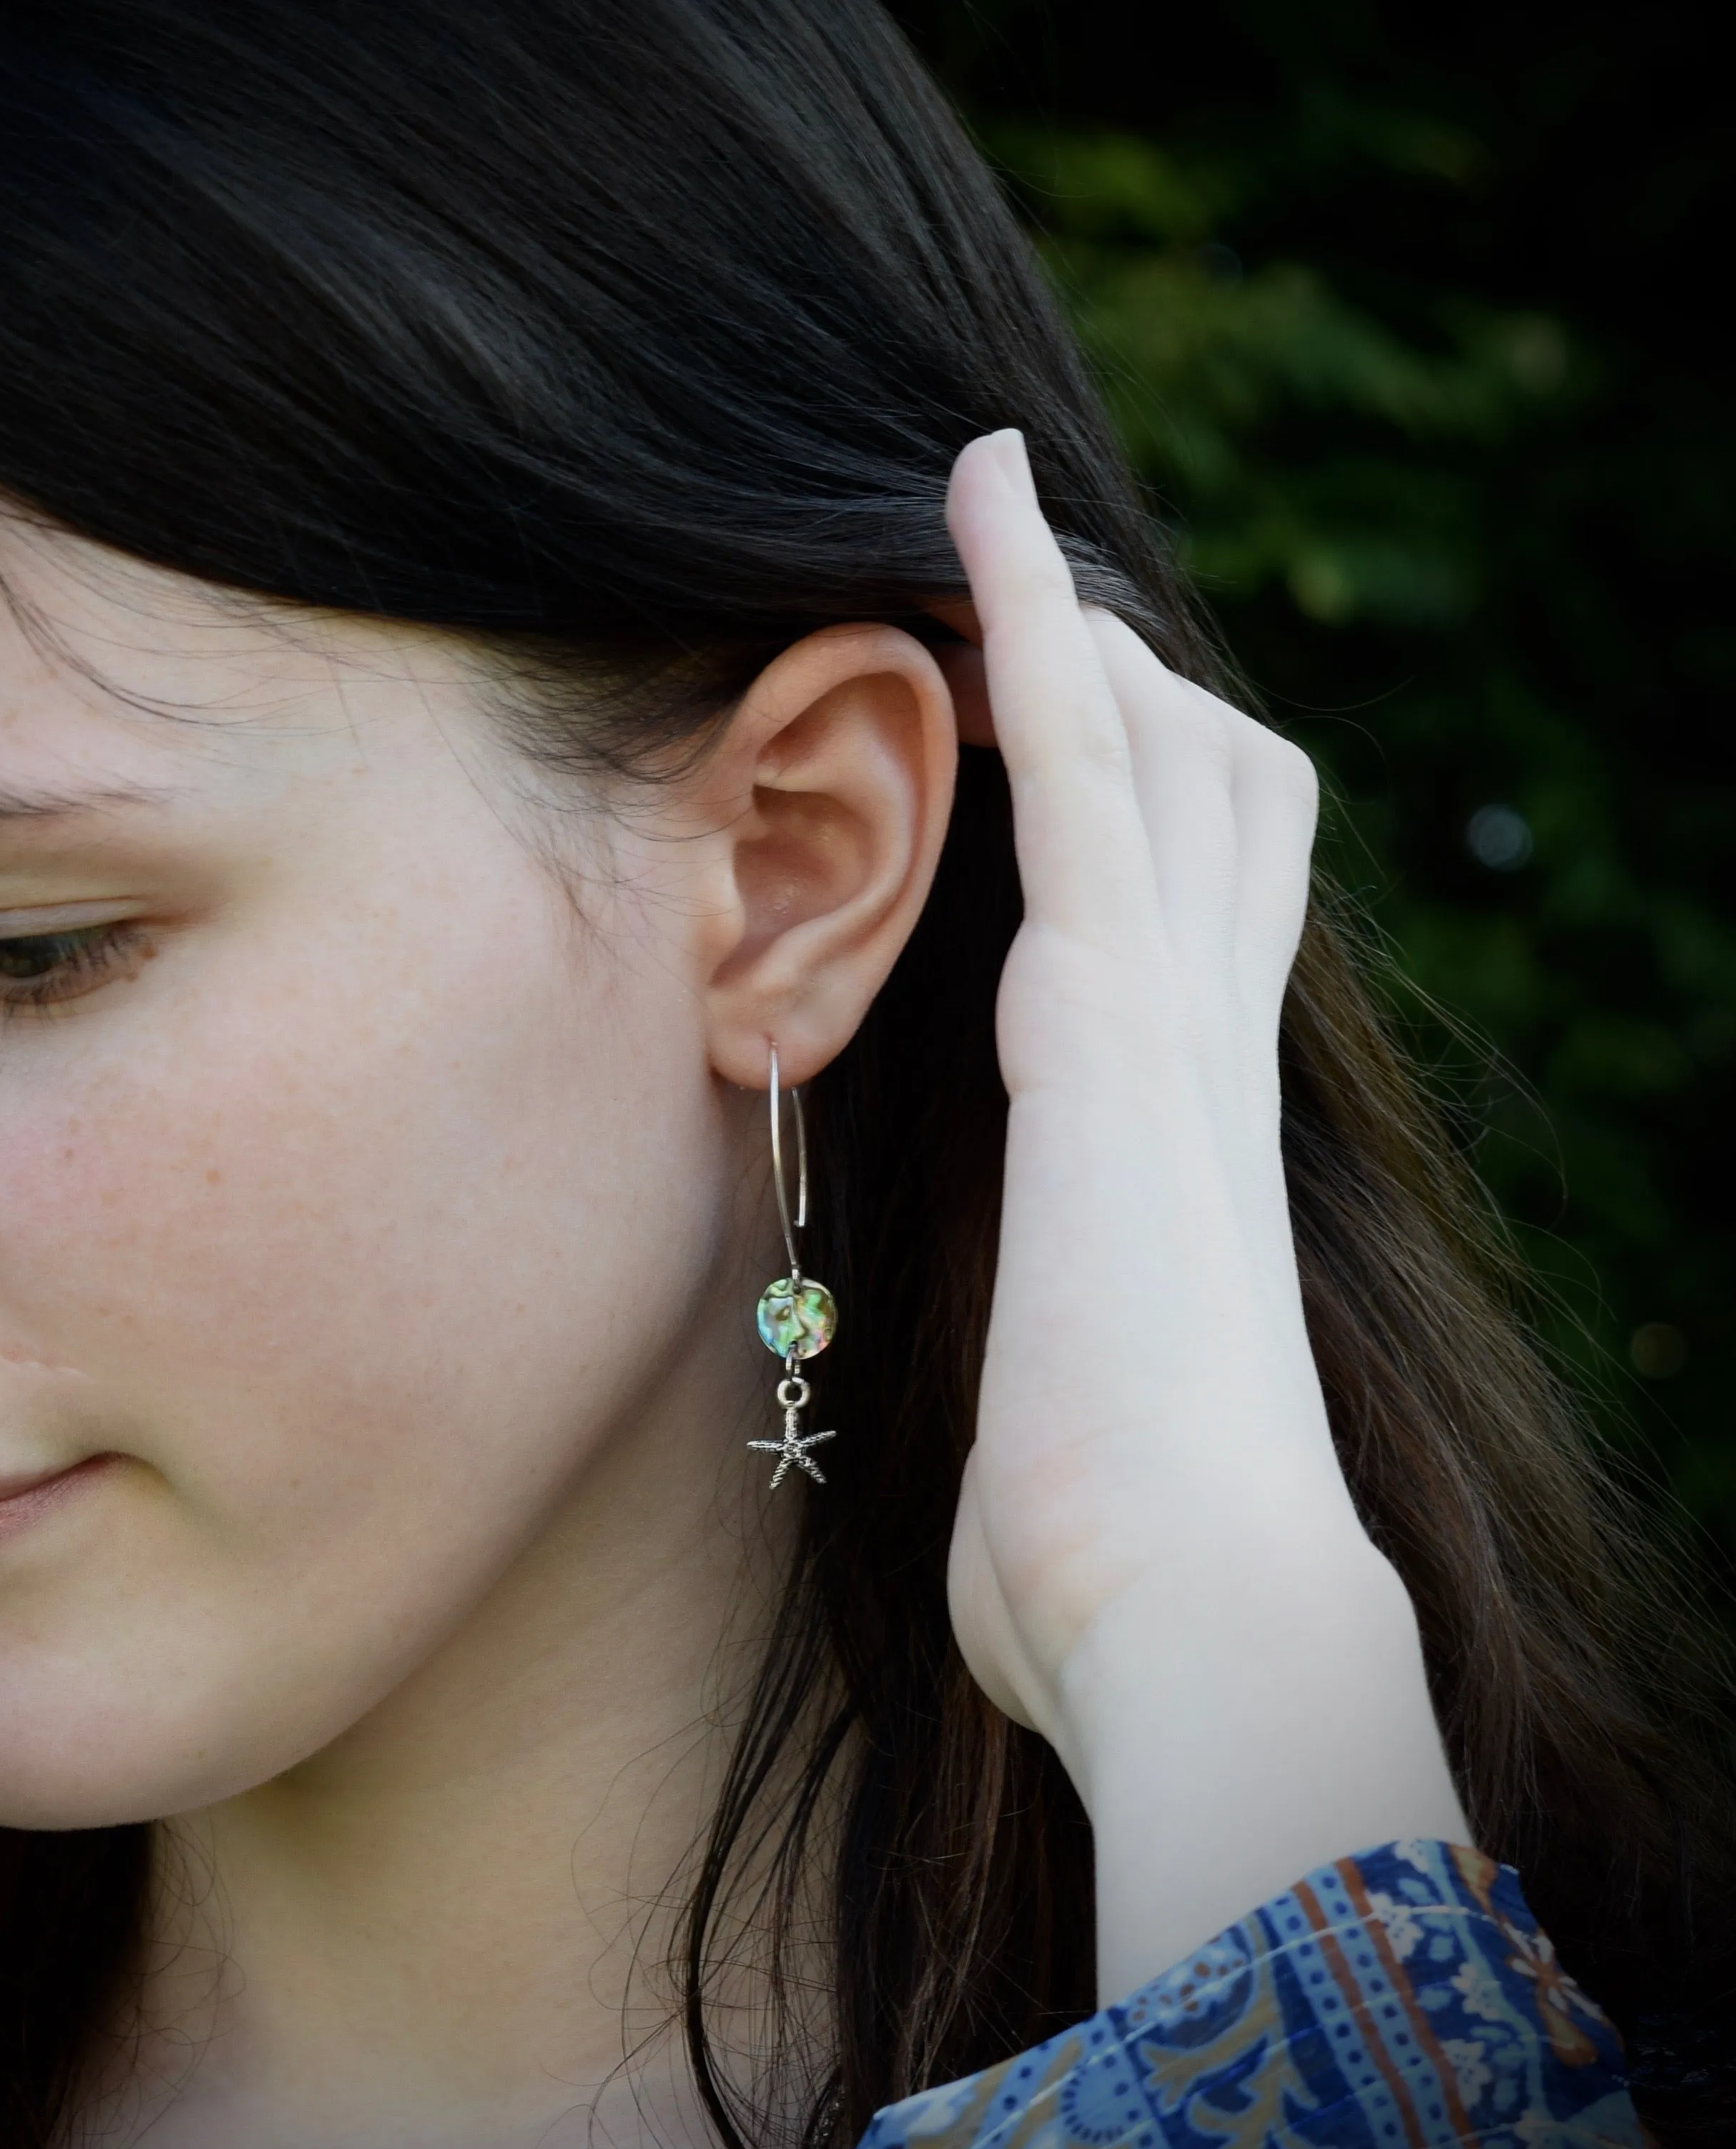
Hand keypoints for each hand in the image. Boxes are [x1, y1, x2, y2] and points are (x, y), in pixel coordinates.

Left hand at [938, 431, 1468, 1994]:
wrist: (1194, 1616)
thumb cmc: (1112, 1561)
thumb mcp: (1077, 1419)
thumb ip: (1060, 1367)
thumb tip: (1033, 1449)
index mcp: (1181, 1136)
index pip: (1200, 914)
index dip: (1155, 798)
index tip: (1077, 723)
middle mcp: (1196, 1051)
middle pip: (1205, 796)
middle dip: (1127, 683)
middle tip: (1023, 586)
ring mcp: (1163, 1019)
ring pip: (1151, 747)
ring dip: (1070, 620)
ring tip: (982, 500)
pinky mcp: (1107, 1015)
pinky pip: (1071, 764)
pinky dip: (1026, 625)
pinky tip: (977, 502)